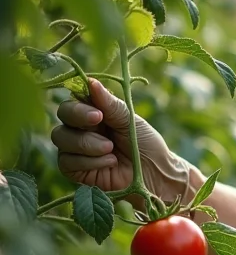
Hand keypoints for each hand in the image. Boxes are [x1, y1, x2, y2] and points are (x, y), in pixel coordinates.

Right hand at [51, 79, 191, 206]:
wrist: (156, 173)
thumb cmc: (145, 144)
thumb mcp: (130, 120)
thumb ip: (110, 104)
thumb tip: (91, 81)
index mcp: (93, 112)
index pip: (73, 100)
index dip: (80, 106)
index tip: (99, 113)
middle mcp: (81, 128)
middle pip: (62, 115)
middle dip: (79, 119)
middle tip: (100, 123)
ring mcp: (76, 149)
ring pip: (60, 138)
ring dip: (87, 143)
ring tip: (111, 148)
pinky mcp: (76, 170)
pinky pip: (67, 161)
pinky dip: (89, 161)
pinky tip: (110, 162)